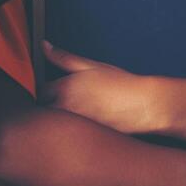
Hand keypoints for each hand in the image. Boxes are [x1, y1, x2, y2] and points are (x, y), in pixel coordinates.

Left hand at [38, 42, 158, 134]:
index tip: (52, 91)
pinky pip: (69, 137)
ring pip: (55, 125)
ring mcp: (75, 126)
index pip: (38, 91)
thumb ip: (63, 57)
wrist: (146, 106)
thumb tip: (43, 45)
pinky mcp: (85, 140)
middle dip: (47, 107)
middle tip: (62, 104)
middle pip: (43, 111)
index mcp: (64, 88)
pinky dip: (70, 134)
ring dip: (57, 122)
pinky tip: (82, 129)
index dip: (44, 91)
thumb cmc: (121, 84)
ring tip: (75, 116)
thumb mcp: (90, 65)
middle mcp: (66, 108)